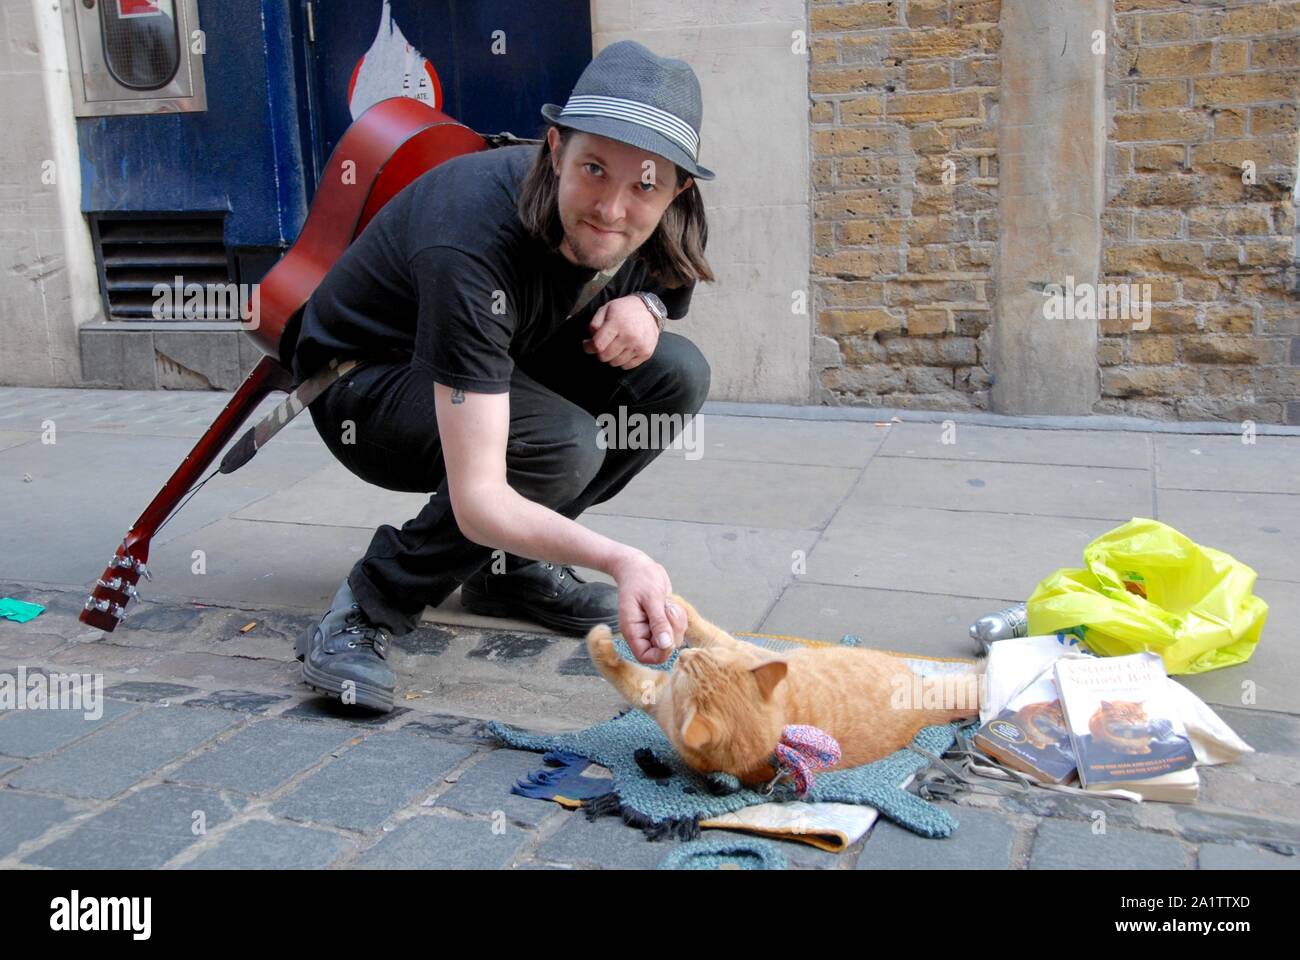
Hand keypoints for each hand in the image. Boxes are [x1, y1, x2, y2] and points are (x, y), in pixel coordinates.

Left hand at [582, 295, 658, 369]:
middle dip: (600, 352)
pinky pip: (627, 366)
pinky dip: (622, 361)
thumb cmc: (624, 309)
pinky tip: (624, 350)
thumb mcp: (606, 309)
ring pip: (615, 363)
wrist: (650, 309)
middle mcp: (629, 336)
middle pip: (605, 357)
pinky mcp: (646, 353)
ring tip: (615, 346)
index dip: (588, 347)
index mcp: (617, 324)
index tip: (587, 345)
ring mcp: (639, 346)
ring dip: (611, 357)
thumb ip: (595, 324)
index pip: (597, 345)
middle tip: (603, 345)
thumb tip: (590, 341)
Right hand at [609, 550, 687, 664]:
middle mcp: (642, 633)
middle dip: (673, 630)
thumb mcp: (651, 597)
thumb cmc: (639, 578)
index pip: (645, 657)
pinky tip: (670, 603)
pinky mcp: (663, 622)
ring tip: (668, 604)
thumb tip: (665, 645)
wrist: (638, 566)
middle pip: (664, 649)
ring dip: (677, 622)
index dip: (660, 654)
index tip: (669, 636)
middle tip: (668, 610)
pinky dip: (679, 617)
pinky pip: (678, 627)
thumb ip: (658, 621)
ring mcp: (653, 628)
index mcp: (633, 630)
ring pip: (674, 638)